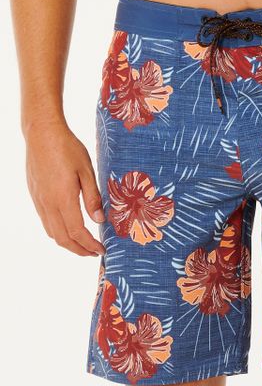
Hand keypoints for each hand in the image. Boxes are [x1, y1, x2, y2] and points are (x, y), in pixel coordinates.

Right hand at [25, 120, 105, 256]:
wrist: (42, 133)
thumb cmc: (67, 148)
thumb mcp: (87, 171)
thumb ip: (93, 197)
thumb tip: (99, 220)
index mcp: (63, 199)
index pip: (78, 232)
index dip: (90, 245)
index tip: (102, 250)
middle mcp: (48, 203)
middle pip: (63, 238)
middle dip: (79, 250)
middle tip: (94, 253)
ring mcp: (39, 200)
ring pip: (52, 232)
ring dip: (68, 243)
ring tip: (83, 244)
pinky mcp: (35, 196)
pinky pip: (46, 221)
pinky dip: (58, 232)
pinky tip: (69, 228)